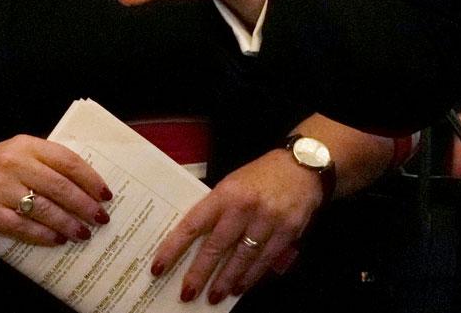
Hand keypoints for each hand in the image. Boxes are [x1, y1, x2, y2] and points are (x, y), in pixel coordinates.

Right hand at [0, 135, 111, 247]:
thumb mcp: (15, 154)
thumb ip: (44, 164)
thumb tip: (84, 186)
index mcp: (26, 145)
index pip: (66, 160)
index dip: (90, 178)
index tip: (106, 193)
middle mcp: (13, 163)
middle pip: (59, 186)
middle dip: (84, 204)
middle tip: (100, 218)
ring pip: (44, 208)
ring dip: (68, 223)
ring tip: (83, 233)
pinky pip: (22, 226)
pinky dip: (43, 235)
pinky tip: (57, 239)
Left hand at [150, 150, 321, 303]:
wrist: (301, 165)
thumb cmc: (261, 176)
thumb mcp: (233, 183)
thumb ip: (217, 209)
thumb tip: (196, 241)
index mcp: (226, 193)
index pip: (193, 224)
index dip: (174, 247)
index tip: (159, 266)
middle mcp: (245, 206)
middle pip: (216, 246)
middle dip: (200, 273)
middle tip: (187, 293)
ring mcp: (268, 219)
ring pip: (242, 258)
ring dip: (226, 280)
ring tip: (214, 295)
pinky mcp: (287, 230)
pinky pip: (265, 260)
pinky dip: (251, 276)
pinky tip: (240, 286)